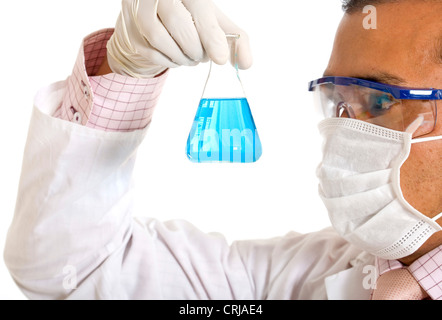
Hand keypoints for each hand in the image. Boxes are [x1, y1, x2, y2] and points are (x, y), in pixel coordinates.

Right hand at [107, 0, 252, 77]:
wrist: (155, 13)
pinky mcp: (132, 32)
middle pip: (180, 26)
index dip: (211, 36)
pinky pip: (152, 54)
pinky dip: (170, 62)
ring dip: (184, 57)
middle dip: (197, 49)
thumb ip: (233, 38)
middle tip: (204, 55)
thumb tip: (247, 63)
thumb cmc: (190, 15)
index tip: (221, 58)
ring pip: (162, 41)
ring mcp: (139, 13)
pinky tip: (178, 58)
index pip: (199, 10)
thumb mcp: (213, 20)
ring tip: (192, 56)